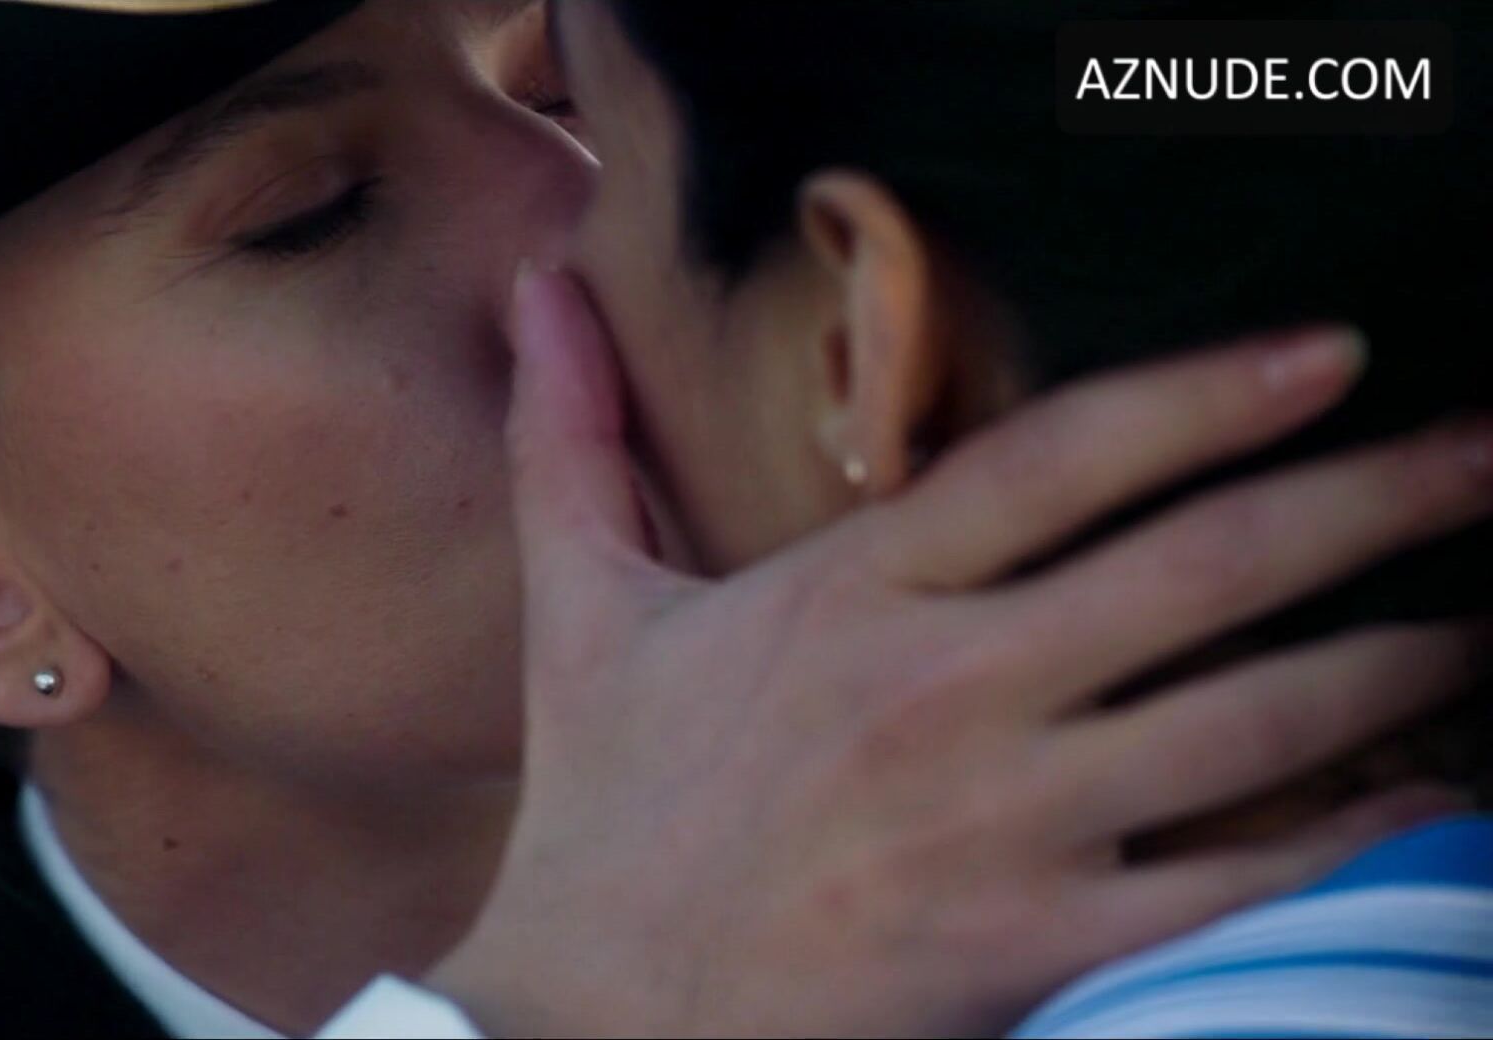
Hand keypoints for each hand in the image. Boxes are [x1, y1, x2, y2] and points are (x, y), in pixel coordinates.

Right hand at [425, 268, 1492, 1036]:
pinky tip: (1423, 802)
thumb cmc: (607, 807)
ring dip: (1393, 662)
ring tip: (1479, 621)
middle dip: (1367, 501)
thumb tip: (535, 289)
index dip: (1204, 393)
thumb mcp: (582, 609)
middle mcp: (942, 691)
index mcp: (850, 594)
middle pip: (1197, 569)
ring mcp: (997, 822)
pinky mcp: (1031, 943)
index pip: (1055, 458)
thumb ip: (570, 440)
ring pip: (1248, 721)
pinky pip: (1231, 882)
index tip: (1331, 354)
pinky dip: (1349, 838)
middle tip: (1484, 455)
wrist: (597, 1014)